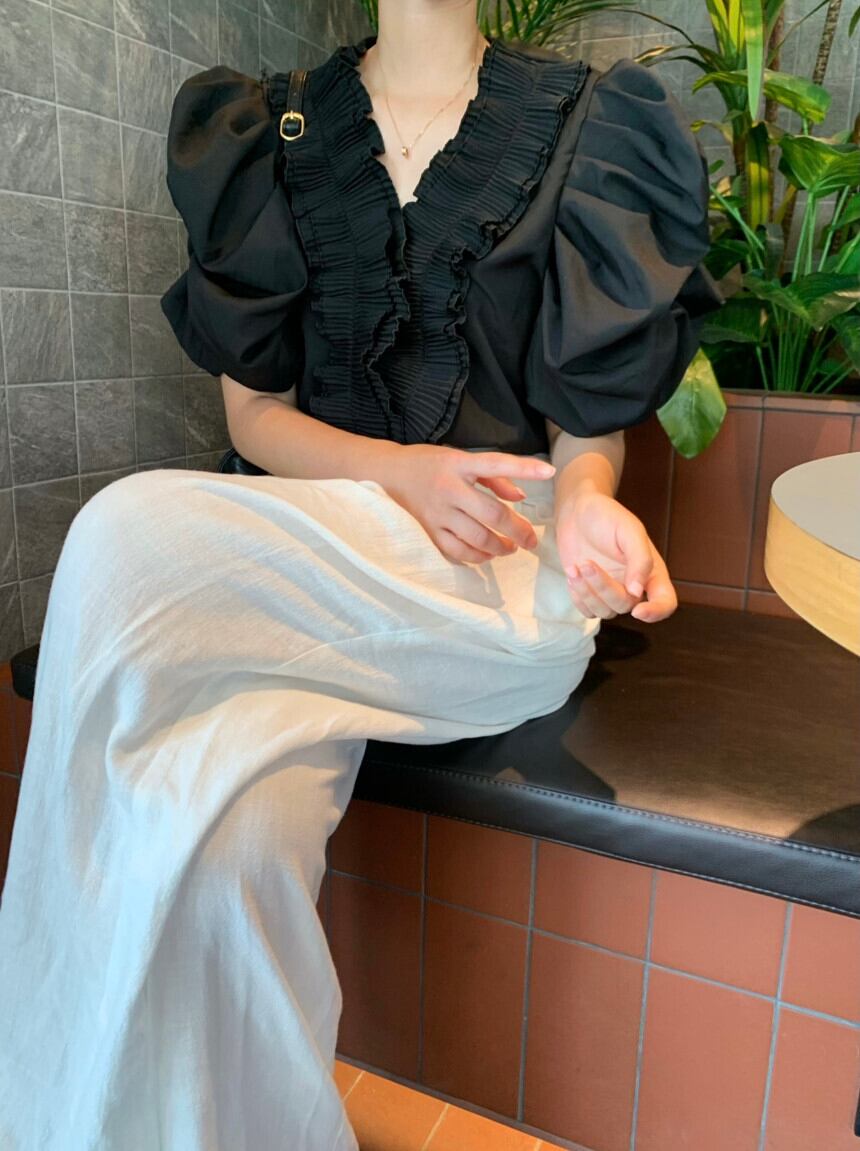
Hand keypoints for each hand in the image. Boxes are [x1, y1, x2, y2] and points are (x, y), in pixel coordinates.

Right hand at [385, 445, 555, 564]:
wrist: (385, 474)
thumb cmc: (429, 465)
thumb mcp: (459, 459)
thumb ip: (493, 477)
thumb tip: (520, 497)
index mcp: (459, 465)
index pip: (496, 464)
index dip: (524, 468)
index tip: (549, 473)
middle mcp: (449, 489)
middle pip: (492, 514)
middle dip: (517, 530)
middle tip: (531, 540)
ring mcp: (437, 513)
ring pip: (478, 538)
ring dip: (500, 547)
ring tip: (511, 549)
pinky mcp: (428, 531)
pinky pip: (458, 551)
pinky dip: (477, 556)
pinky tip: (487, 554)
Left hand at [556, 491, 677, 622]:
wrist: (577, 512)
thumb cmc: (607, 517)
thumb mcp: (629, 531)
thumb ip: (639, 560)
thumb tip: (637, 591)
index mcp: (651, 571)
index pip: (665, 602)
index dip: (656, 612)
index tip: (637, 611)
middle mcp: (634, 585)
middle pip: (626, 605)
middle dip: (603, 587)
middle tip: (586, 563)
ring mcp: (611, 591)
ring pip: (605, 612)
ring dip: (587, 592)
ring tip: (576, 567)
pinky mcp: (591, 593)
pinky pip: (588, 612)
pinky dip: (579, 597)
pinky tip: (573, 574)